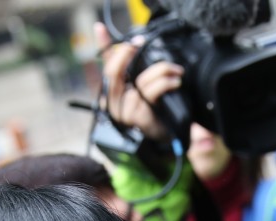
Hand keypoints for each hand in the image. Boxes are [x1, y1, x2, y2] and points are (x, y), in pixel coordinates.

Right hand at [95, 22, 181, 139]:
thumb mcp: (140, 88)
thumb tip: (132, 44)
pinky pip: (151, 92)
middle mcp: (112, 103)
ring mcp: (124, 111)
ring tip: (175, 70)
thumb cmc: (152, 110)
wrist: (163, 137)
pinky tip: (176, 81)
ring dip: (160, 70)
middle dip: (126, 53)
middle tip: (140, 42)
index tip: (100, 27)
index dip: (102, 46)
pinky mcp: (139, 116)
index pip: (104, 66)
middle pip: (113, 72)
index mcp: (110, 93)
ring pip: (139, 81)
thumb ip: (133, 69)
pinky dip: (165, 83)